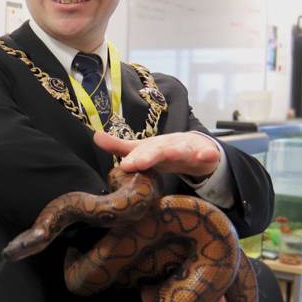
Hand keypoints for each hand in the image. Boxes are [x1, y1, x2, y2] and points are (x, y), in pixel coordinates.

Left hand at [94, 130, 219, 178]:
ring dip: (178, 152)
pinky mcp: (204, 155)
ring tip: (172, 154)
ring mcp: (187, 150)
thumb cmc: (163, 151)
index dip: (134, 158)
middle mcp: (168, 146)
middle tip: (136, 163)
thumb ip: (119, 146)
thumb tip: (94, 136)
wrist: (197, 148)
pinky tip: (207, 156)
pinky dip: (207, 154)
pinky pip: (207, 155)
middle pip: (159, 150)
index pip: (142, 152)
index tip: (124, 165)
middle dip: (148, 156)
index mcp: (152, 147)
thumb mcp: (142, 150)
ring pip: (182, 151)